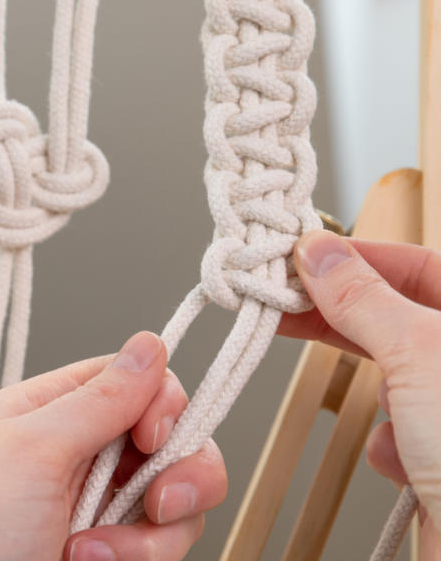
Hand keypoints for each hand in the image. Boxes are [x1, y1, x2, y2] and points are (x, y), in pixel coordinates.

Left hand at [0, 332, 226, 560]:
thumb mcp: (30, 452)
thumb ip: (99, 399)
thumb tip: (149, 345)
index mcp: (53, 411)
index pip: (133, 379)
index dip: (159, 402)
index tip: (151, 437)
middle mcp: (84, 451)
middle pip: (169, 434)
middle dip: (178, 469)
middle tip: (159, 501)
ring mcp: (104, 502)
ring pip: (180, 490)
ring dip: (153, 531)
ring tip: (98, 552)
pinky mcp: (120, 546)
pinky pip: (168, 538)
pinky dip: (143, 557)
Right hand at [279, 230, 440, 558]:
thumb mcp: (417, 353)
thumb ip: (362, 297)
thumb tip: (317, 251)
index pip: (415, 263)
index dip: (356, 255)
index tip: (301, 255)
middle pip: (394, 315)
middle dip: (341, 314)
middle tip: (284, 300)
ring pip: (389, 372)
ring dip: (376, 389)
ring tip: (386, 408)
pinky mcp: (437, 453)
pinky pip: (395, 425)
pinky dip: (387, 439)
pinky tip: (403, 458)